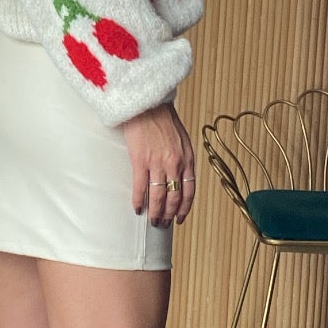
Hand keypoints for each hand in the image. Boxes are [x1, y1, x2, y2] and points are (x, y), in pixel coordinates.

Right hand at [121, 102, 196, 226]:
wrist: (147, 104)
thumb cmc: (163, 118)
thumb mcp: (182, 139)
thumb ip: (183, 158)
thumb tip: (180, 176)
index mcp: (188, 159)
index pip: (189, 191)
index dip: (184, 208)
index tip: (180, 218)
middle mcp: (175, 163)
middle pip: (174, 198)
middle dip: (169, 214)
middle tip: (164, 223)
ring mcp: (158, 163)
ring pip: (158, 196)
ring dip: (155, 212)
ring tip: (152, 220)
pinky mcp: (140, 160)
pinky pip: (140, 187)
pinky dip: (139, 200)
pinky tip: (137, 208)